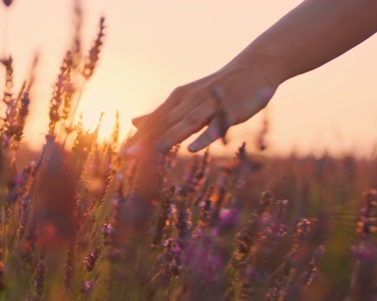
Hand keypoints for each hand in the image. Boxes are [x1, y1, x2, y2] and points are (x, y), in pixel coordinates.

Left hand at [122, 62, 277, 154]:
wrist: (254, 67)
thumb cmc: (217, 88)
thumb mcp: (186, 98)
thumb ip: (162, 113)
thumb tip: (134, 122)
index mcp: (178, 99)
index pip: (154, 121)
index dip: (138, 138)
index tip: (121, 154)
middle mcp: (190, 100)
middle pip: (164, 123)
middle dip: (145, 140)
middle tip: (125, 156)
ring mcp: (209, 105)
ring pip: (185, 124)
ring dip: (167, 138)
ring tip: (150, 153)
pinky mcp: (229, 111)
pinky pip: (215, 127)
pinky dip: (204, 137)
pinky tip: (192, 149)